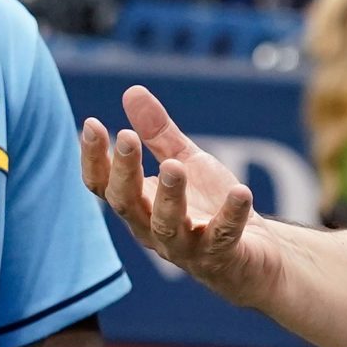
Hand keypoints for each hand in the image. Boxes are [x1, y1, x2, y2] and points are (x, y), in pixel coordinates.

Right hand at [82, 85, 282, 309]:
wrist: (255, 254)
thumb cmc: (210, 207)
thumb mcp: (184, 162)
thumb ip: (158, 133)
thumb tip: (132, 91)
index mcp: (139, 205)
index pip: (104, 185)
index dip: (94, 158)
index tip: (91, 123)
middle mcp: (154, 230)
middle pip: (128, 204)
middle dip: (125, 171)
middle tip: (126, 136)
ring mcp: (187, 246)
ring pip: (167, 225)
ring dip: (169, 196)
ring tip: (174, 166)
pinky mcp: (222, 255)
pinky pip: (223, 236)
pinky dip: (231, 215)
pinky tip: (241, 191)